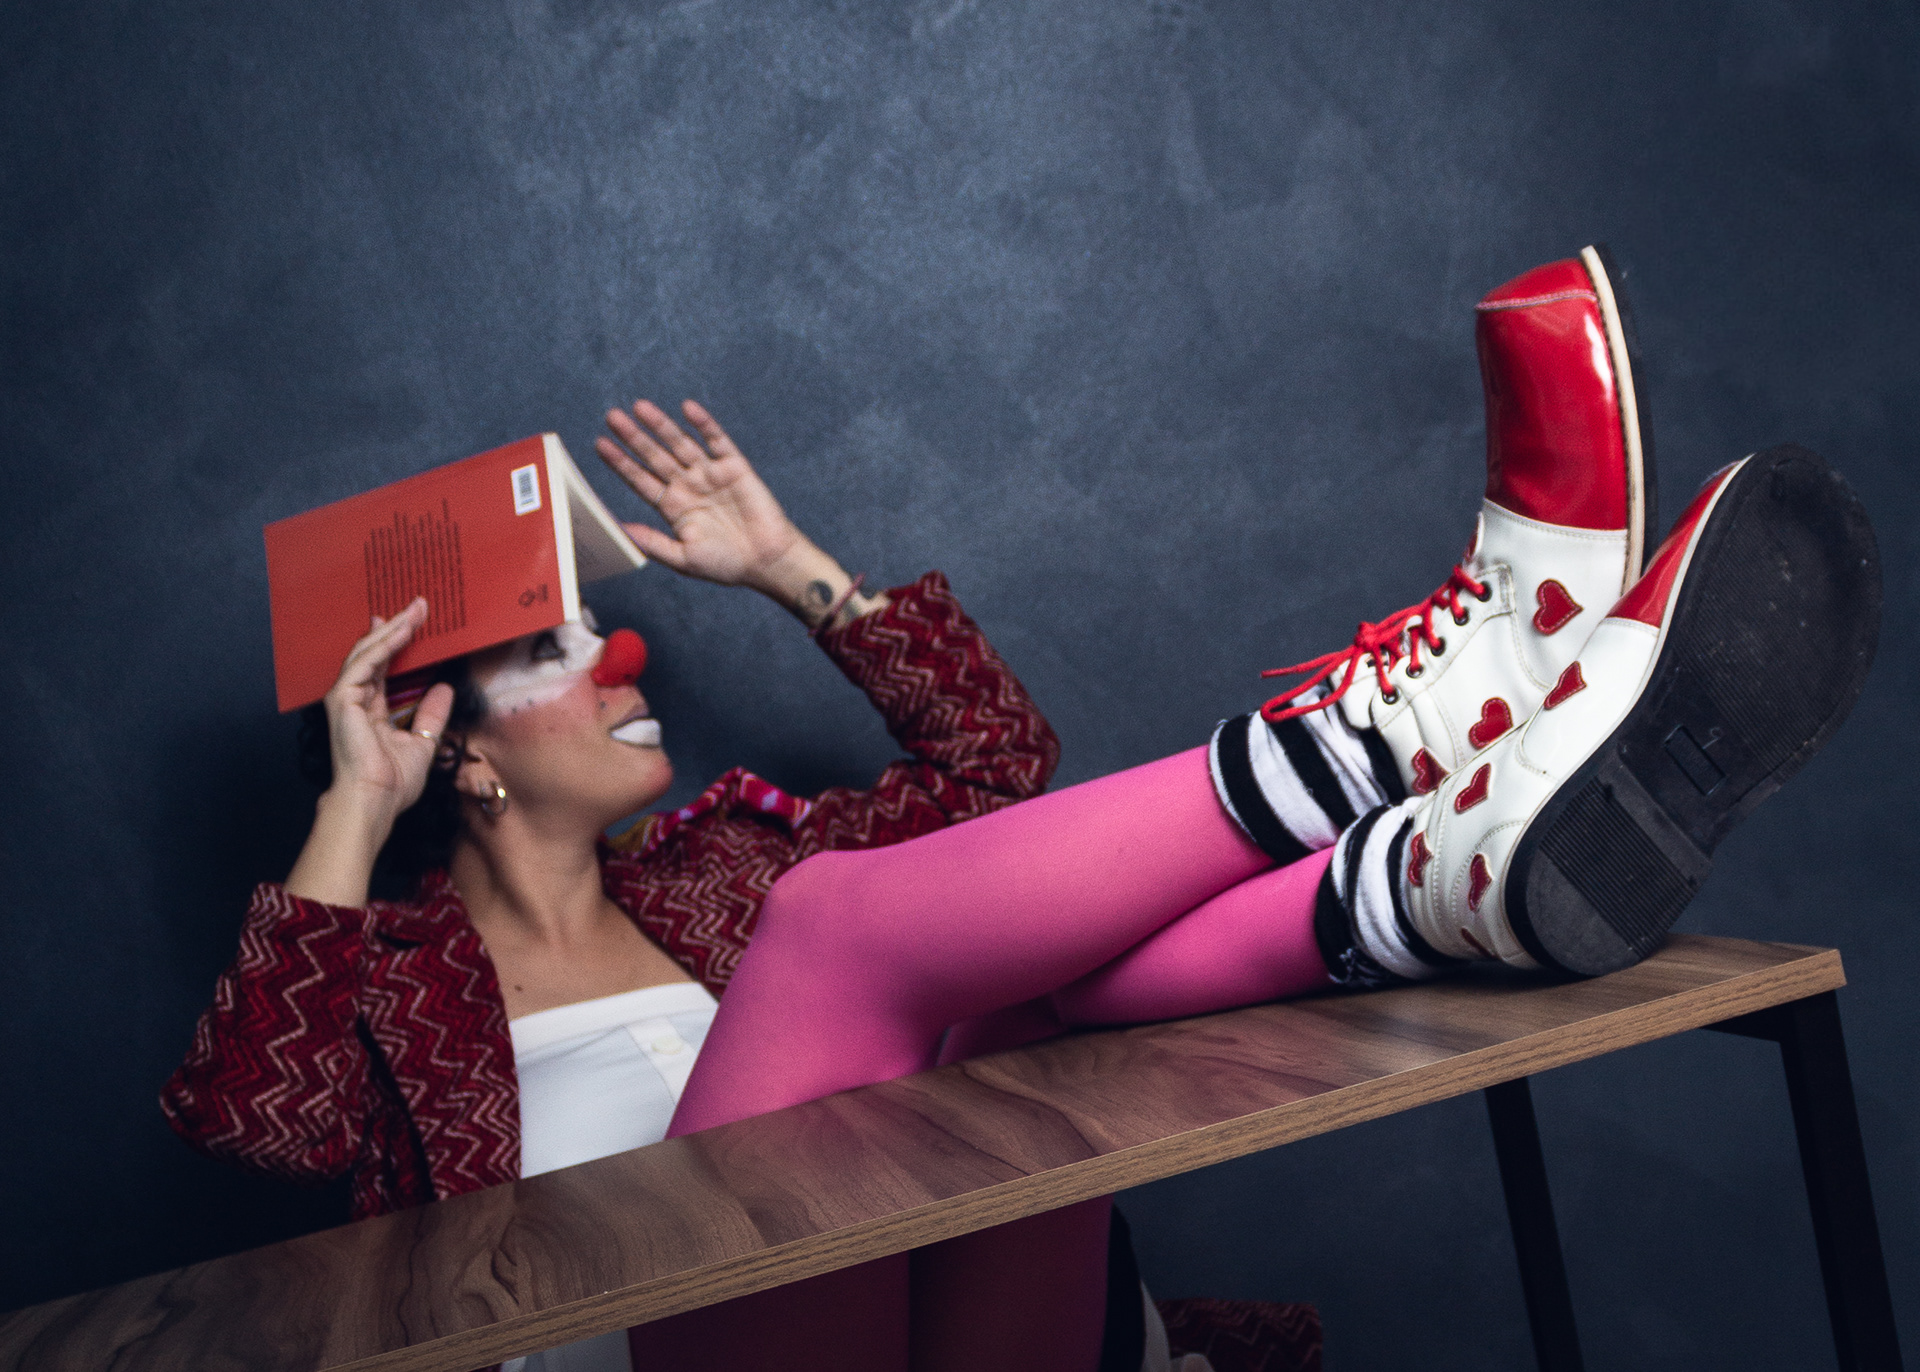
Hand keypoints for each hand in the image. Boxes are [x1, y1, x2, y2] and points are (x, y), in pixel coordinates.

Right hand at [286, 600, 453, 906]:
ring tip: (415, 610)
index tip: (419, 622)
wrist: (374, 802)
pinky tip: (403, 631)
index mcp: (372, 710)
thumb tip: (445, 688)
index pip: (386, 667)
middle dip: (398, 627)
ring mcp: (346, 698)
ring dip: (393, 629)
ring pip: (369, 652)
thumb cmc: (392, 784)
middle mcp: (356, 700)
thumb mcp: (423, 742)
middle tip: (420, 604)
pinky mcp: (342, 699)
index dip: (402, 643)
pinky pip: (365, 663)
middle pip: (377, 653)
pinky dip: (384, 645)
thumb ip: (432, 715)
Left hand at [595, 400, 806, 590]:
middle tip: (613, 417)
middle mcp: (689, 486)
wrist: (768, 561)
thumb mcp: (684, 559)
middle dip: (634, 437)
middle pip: (655, 456)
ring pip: (680, 443)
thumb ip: (653, 543)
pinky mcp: (734, 467)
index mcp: (674, 507)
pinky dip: (703, 424)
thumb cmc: (727, 564)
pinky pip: (717, 440)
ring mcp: (710, 474)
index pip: (641, 479)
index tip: (600, 445)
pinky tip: (687, 408)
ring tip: (639, 407)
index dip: (621, 463)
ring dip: (661, 425)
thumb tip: (620, 530)